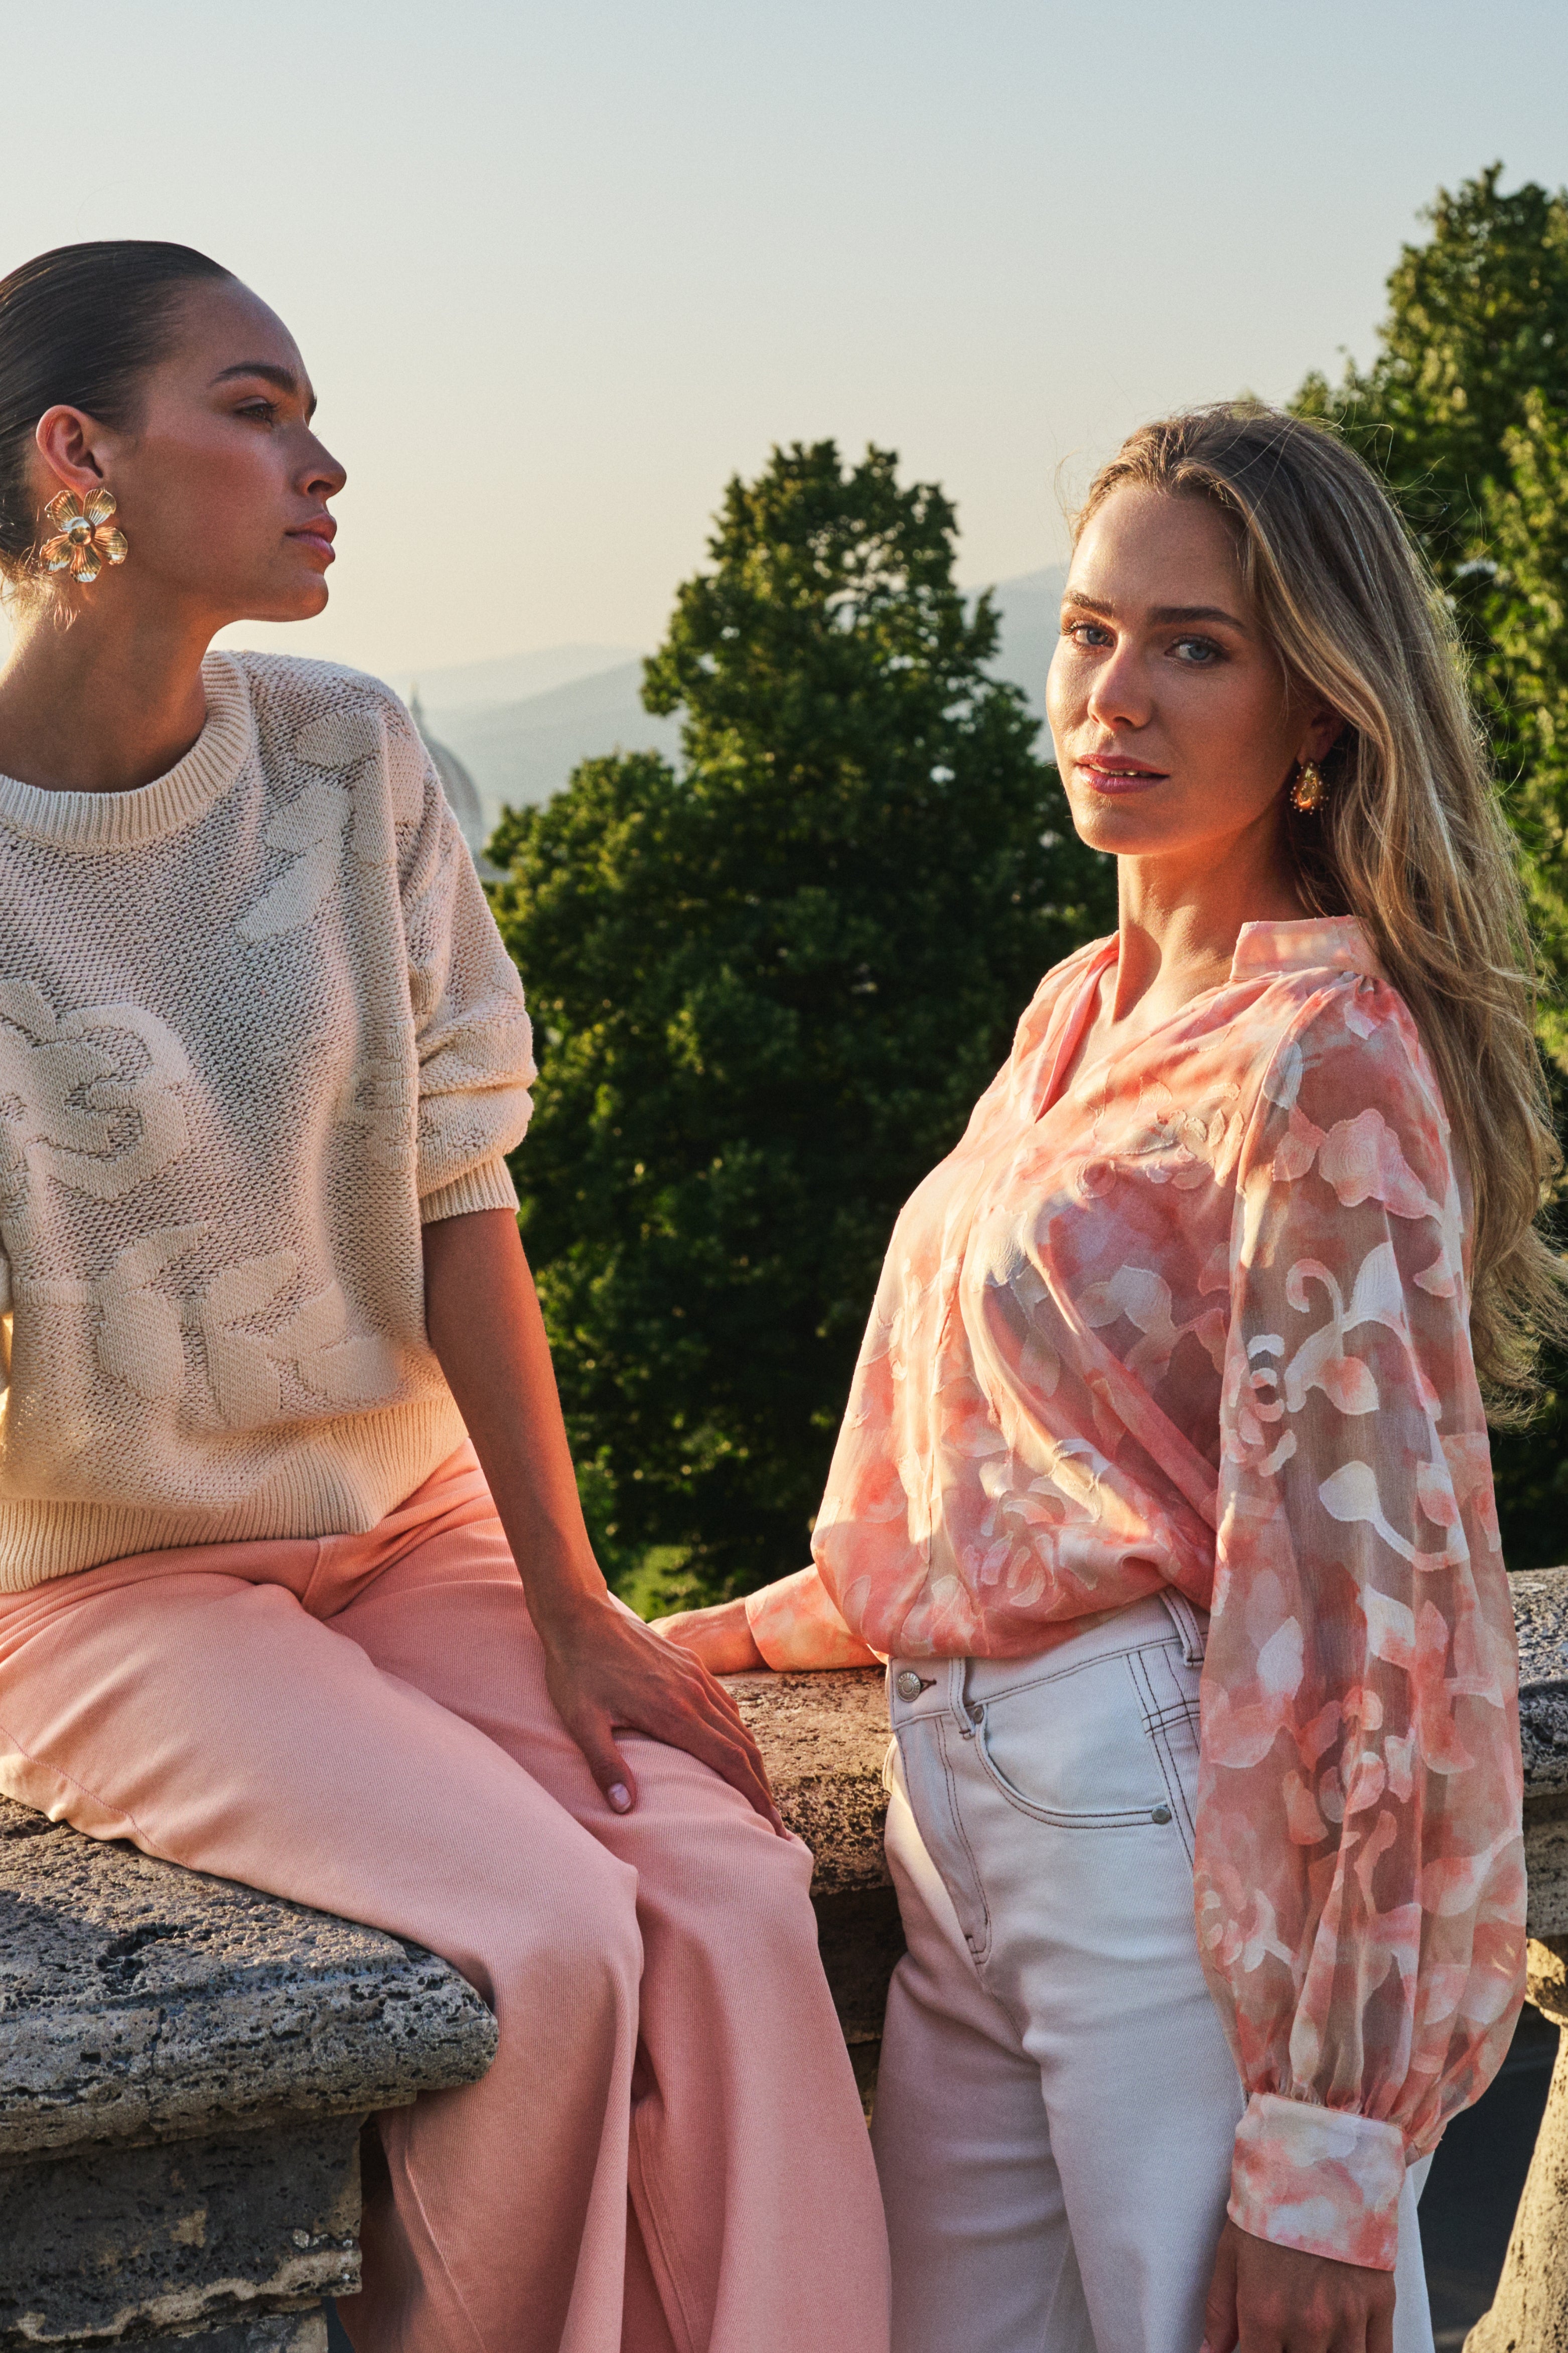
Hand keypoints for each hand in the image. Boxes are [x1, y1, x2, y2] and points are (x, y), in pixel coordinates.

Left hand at [537, 1588, 784, 1832]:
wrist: (580, 1613)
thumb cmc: (575, 1671)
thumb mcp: (581, 1722)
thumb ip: (605, 1765)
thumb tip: (626, 1808)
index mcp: (673, 1712)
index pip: (729, 1759)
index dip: (753, 1794)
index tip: (770, 1824)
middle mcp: (693, 1692)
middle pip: (743, 1745)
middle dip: (761, 1786)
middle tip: (774, 1823)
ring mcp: (694, 1675)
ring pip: (738, 1723)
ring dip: (752, 1760)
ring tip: (757, 1791)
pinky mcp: (690, 1663)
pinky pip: (725, 1702)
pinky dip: (738, 1730)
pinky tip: (733, 1745)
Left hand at [1202, 2219, 1394, 2352]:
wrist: (1322, 2155)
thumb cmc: (1269, 2201)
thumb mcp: (1231, 2249)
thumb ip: (1220, 2310)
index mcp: (1264, 2314)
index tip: (1259, 2349)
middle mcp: (1307, 2325)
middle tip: (1287, 2338)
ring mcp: (1348, 2318)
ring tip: (1313, 2341)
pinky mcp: (1381, 2305)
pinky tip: (1347, 2346)